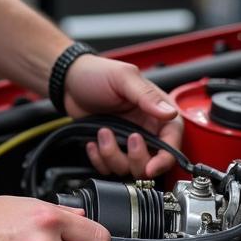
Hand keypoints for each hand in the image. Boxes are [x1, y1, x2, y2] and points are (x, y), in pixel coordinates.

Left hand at [64, 54, 183, 176]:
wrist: (68, 79)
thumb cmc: (96, 73)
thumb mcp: (123, 78)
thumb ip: (146, 96)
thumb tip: (169, 113)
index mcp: (155, 111)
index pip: (171, 141)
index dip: (164, 158)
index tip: (151, 167)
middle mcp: (144, 128)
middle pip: (152, 161)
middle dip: (137, 159)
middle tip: (126, 139)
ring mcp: (126, 139)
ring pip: (128, 167)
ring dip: (113, 155)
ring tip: (102, 132)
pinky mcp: (110, 146)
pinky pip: (109, 167)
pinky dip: (99, 160)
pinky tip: (93, 142)